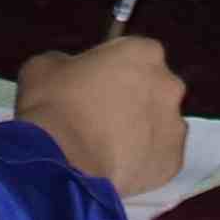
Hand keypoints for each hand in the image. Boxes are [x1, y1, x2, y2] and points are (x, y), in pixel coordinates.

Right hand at [12, 31, 187, 197]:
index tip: (96, 84)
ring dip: (141, 131)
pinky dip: (143, 161)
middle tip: (103, 117)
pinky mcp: (172, 163)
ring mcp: (174, 126)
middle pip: (154, 89)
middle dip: (134, 100)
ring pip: (159, 125)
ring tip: (107, 147)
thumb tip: (71, 73)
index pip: (136, 54)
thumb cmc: (54, 106)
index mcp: (143, 52)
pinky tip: (116, 166)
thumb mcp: (45, 67)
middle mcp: (168, 85)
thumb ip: (68, 63)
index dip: (115, 69)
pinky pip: (159, 158)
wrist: (63, 163)